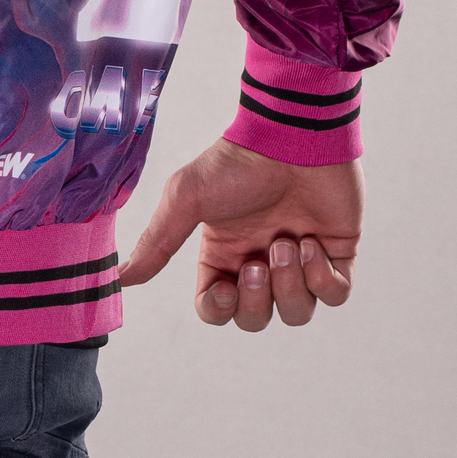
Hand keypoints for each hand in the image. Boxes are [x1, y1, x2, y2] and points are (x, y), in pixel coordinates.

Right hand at [120, 138, 361, 330]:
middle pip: (256, 319)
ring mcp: (298, 260)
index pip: (215, 308)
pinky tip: (313, 242)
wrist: (292, 139)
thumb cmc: (235, 164)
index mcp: (221, 252)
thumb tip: (121, 277)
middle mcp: (257, 261)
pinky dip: (323, 276)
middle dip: (258, 300)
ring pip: (297, 312)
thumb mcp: (185, 200)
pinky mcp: (335, 256)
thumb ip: (156, 243)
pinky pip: (335, 294)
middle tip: (258, 261)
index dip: (219, 309)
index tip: (224, 288)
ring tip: (287, 242)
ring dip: (291, 283)